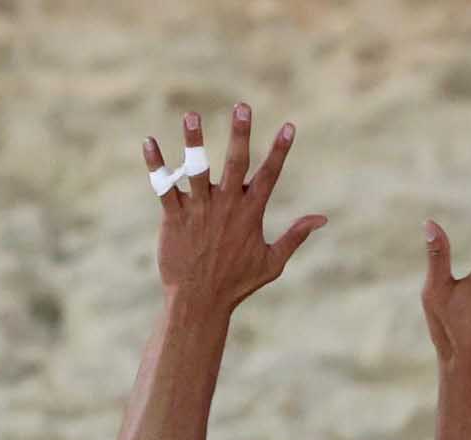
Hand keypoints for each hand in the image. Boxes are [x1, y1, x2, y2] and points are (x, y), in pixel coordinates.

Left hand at [145, 104, 326, 311]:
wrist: (199, 302)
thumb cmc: (236, 284)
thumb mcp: (272, 263)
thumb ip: (295, 236)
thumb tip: (322, 218)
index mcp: (250, 213)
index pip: (269, 175)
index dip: (280, 150)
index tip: (289, 126)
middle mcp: (226, 206)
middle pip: (235, 163)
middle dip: (240, 134)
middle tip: (242, 106)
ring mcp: (199, 211)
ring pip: (196, 169)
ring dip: (194, 141)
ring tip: (192, 114)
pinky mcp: (174, 218)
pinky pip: (163, 187)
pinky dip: (156, 165)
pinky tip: (148, 142)